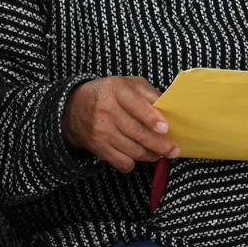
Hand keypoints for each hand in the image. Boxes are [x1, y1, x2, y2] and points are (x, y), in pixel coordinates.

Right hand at [61, 77, 177, 172]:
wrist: (73, 108)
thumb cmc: (109, 94)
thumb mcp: (127, 84)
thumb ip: (149, 93)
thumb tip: (171, 110)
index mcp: (116, 89)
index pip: (136, 105)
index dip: (151, 118)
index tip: (165, 128)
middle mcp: (106, 109)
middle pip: (138, 133)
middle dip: (160, 145)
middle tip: (173, 150)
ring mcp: (101, 130)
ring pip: (134, 150)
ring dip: (151, 155)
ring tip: (158, 152)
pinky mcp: (98, 147)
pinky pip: (123, 162)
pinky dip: (134, 162)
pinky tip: (136, 154)